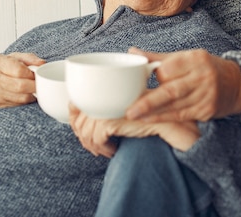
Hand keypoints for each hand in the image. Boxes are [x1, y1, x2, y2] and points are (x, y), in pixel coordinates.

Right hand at [0, 52, 44, 116]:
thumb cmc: (3, 68)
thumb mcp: (15, 58)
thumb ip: (30, 58)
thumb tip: (42, 64)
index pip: (19, 70)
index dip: (31, 74)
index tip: (36, 75)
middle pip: (20, 86)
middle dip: (34, 86)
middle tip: (40, 85)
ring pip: (21, 98)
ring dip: (32, 95)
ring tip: (34, 89)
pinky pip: (18, 104)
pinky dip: (26, 100)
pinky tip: (27, 95)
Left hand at [69, 104, 200, 157]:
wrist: (167, 122)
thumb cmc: (146, 116)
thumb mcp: (121, 113)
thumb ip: (103, 112)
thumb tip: (81, 125)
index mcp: (104, 90)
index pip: (74, 104)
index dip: (73, 119)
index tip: (80, 131)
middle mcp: (104, 96)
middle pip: (79, 121)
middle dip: (84, 139)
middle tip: (95, 146)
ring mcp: (108, 106)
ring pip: (87, 132)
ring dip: (94, 146)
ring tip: (106, 150)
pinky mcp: (113, 119)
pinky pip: (97, 138)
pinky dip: (103, 148)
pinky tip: (113, 150)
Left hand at [125, 48, 240, 121]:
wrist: (236, 84)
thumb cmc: (204, 68)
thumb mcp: (186, 57)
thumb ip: (158, 57)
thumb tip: (132, 52)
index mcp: (195, 59)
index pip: (169, 68)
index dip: (155, 76)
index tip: (142, 80)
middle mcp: (202, 76)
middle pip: (171, 90)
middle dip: (148, 102)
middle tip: (129, 110)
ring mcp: (206, 95)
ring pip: (175, 106)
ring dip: (153, 113)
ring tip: (134, 116)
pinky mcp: (207, 110)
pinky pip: (182, 115)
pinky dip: (164, 118)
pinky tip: (149, 119)